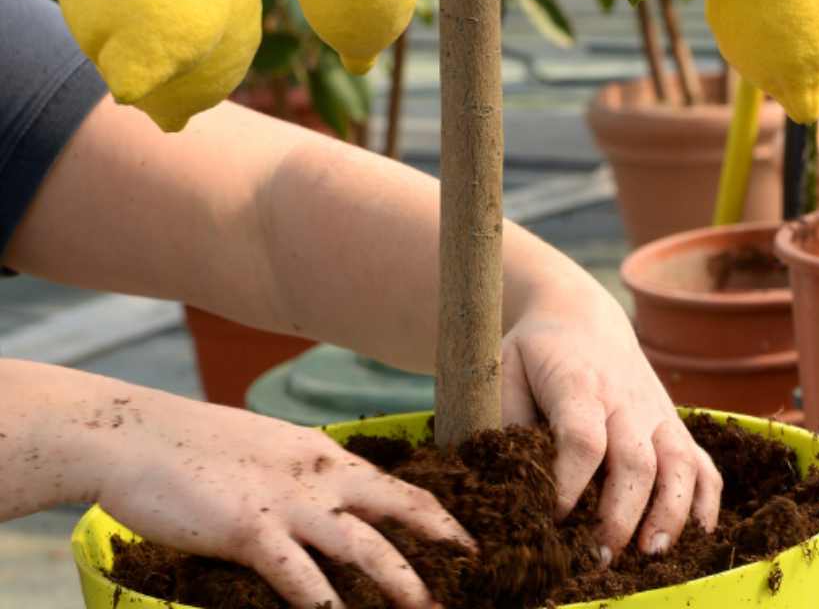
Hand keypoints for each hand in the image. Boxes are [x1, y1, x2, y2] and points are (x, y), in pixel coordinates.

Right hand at [76, 388, 473, 608]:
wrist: (133, 436)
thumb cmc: (194, 447)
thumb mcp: (265, 449)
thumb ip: (301, 474)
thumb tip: (325, 502)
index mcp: (323, 455)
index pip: (395, 485)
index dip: (434, 513)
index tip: (463, 539)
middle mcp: (318, 475)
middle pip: (398, 507)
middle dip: (441, 539)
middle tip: (476, 567)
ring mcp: (286, 503)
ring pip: (363, 547)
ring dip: (401, 583)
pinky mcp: (249, 531)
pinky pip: (300, 576)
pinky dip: (327, 605)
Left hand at [499, 283, 722, 563]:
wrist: (580, 316)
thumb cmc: (535, 353)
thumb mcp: (503, 371)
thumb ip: (505, 421)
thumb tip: (509, 480)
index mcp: (579, 385)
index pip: (583, 438)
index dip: (571, 484)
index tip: (553, 519)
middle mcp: (625, 400)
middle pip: (635, 461)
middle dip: (620, 514)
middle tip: (600, 556)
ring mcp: (656, 412)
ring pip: (677, 464)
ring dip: (669, 512)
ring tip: (651, 554)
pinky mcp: (674, 424)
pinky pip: (702, 462)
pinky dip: (707, 500)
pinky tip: (698, 536)